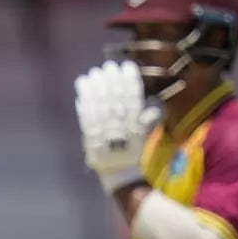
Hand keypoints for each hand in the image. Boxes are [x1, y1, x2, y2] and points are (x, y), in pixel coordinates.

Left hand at [74, 60, 159, 192]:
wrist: (119, 172)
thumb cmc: (132, 152)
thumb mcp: (142, 135)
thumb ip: (146, 120)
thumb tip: (154, 107)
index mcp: (135, 123)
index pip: (134, 97)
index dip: (130, 80)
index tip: (127, 66)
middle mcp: (120, 124)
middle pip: (116, 97)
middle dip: (112, 79)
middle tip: (109, 66)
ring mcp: (104, 128)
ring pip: (101, 102)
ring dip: (97, 85)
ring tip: (95, 72)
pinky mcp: (89, 133)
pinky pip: (86, 112)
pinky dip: (84, 97)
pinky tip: (82, 85)